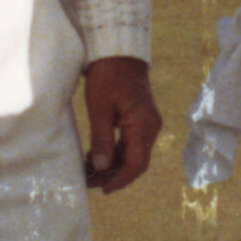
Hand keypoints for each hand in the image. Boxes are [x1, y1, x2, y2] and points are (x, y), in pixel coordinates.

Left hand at [83, 55, 160, 192]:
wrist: (118, 51)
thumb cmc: (108, 76)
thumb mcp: (100, 108)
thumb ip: (101, 140)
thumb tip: (101, 168)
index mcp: (144, 125)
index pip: (136, 164)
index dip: (120, 180)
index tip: (102, 189)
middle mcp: (151, 127)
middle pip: (136, 162)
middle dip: (114, 176)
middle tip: (90, 183)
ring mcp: (147, 124)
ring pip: (133, 155)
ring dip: (113, 166)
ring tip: (89, 172)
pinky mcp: (140, 120)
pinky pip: (130, 144)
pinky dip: (115, 154)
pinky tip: (97, 157)